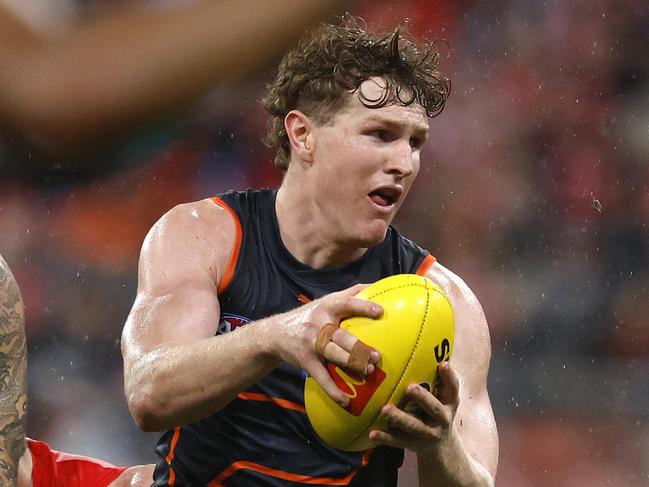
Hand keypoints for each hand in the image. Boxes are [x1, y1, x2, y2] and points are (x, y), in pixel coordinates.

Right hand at [268, 284, 381, 405]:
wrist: (276, 334)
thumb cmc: (311, 316)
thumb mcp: (326, 300)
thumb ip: (350, 293)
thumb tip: (377, 285)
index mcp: (327, 307)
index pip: (346, 304)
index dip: (362, 306)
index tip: (380, 311)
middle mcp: (319, 325)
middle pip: (341, 336)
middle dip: (359, 347)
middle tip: (378, 356)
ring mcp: (312, 344)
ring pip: (333, 356)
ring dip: (351, 365)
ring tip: (368, 371)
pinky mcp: (306, 362)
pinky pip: (321, 378)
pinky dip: (333, 391)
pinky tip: (347, 401)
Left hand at [368, 362, 459, 454]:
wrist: (441, 448)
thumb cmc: (437, 411)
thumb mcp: (443, 397)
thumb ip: (437, 378)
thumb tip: (426, 345)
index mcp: (449, 404)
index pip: (453, 389)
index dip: (450, 377)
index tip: (443, 364)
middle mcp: (441, 419)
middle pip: (434, 409)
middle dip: (423, 398)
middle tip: (410, 387)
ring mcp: (427, 434)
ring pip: (414, 426)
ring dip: (399, 417)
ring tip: (385, 409)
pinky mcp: (413, 444)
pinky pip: (397, 441)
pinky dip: (384, 437)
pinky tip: (371, 432)